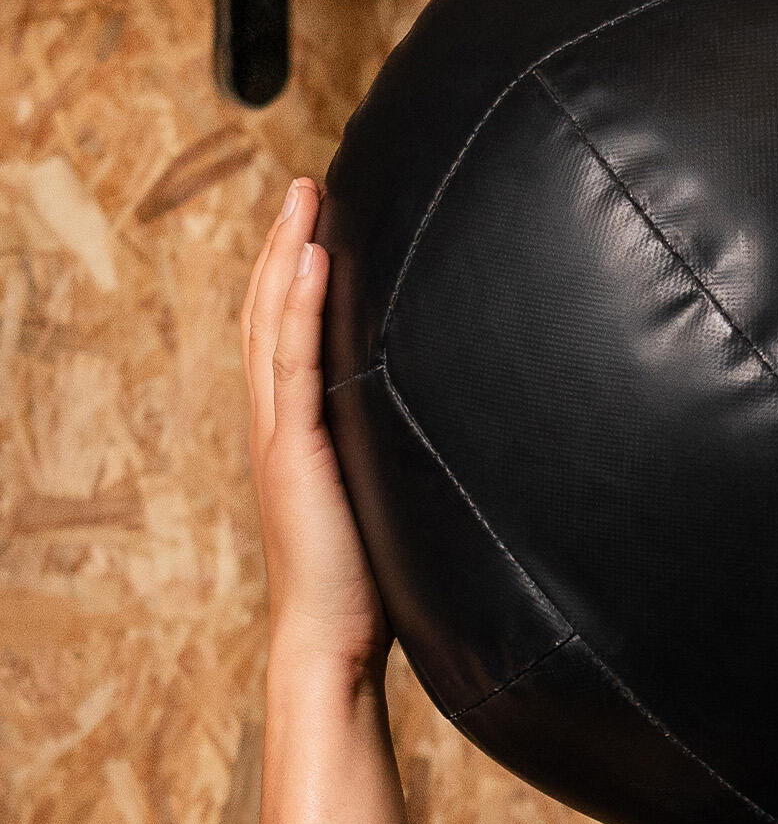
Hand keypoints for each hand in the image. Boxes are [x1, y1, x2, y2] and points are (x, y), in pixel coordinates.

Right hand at [241, 179, 388, 672]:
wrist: (335, 639)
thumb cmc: (373, 585)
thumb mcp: (392, 502)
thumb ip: (405, 460)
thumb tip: (461, 433)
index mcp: (298, 433)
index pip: (288, 336)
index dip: (294, 278)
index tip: (318, 224)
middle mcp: (278, 423)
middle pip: (270, 312)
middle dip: (284, 245)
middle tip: (306, 184)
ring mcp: (279, 434)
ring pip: (271, 323)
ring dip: (285, 255)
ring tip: (305, 198)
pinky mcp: (293, 451)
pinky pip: (292, 364)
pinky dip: (296, 307)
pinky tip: (310, 261)